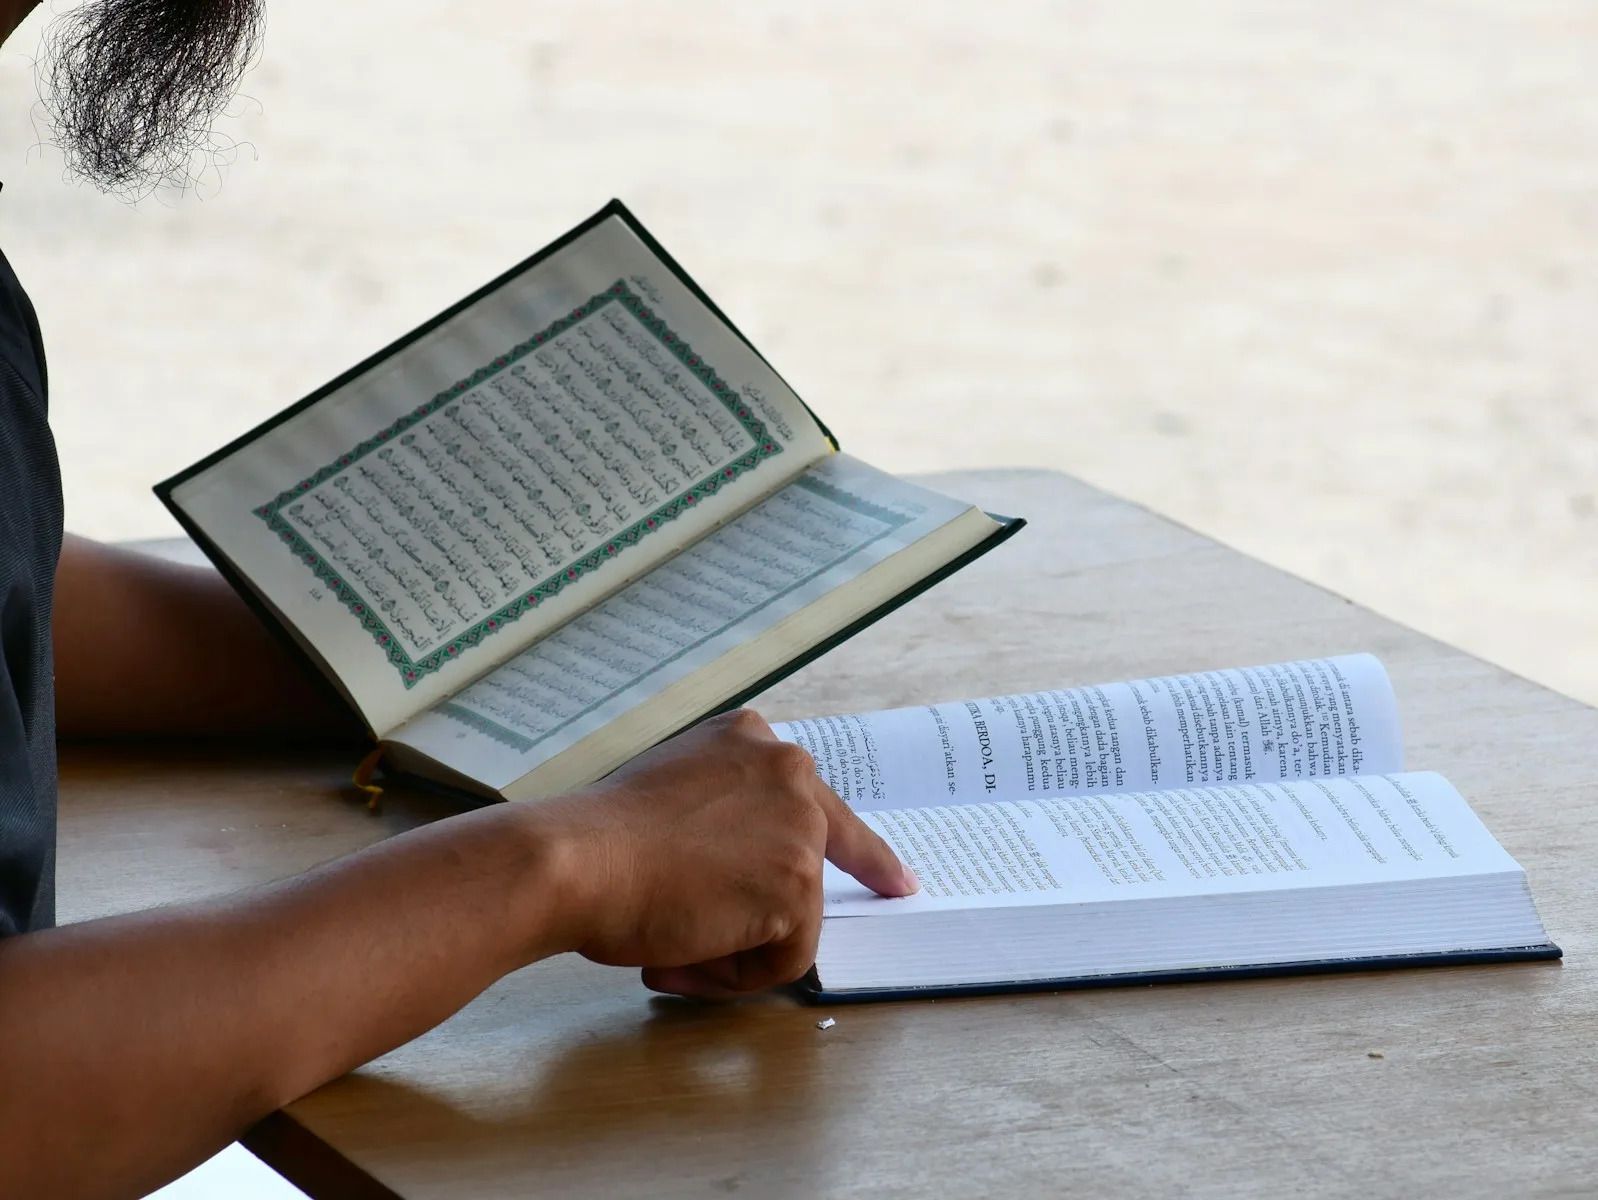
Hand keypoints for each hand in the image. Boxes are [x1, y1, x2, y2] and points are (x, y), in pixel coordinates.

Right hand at [525, 709, 917, 998]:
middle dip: (836, 884)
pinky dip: (734, 975)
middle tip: (890, 895)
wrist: (575, 859)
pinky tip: (680, 958)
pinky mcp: (798, 884)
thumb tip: (737, 873)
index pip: (809, 792)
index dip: (852, 842)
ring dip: (735, 945)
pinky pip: (784, 958)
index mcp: (747, 740)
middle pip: (824, 846)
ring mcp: (798, 826)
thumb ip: (716, 815)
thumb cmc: (595, 839)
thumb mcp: (668, 792)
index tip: (891, 872)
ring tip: (669, 945)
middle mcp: (786, 769)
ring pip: (793, 914)